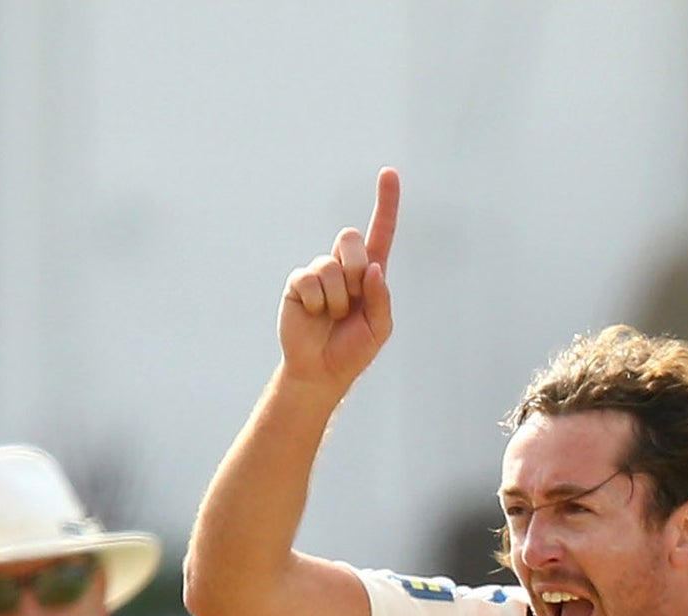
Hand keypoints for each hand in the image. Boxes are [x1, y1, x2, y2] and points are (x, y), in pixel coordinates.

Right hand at [279, 167, 398, 395]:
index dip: (386, 203)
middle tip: (352, 299)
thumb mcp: (379, 328)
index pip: (381, 232)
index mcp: (369, 273)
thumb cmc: (353, 349)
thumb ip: (381, 298)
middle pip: (351, 238)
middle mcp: (343, 267)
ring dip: (336, 299)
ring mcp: (318, 273)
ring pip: (330, 265)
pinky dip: (317, 302)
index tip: (389, 172)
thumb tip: (372, 268)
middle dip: (354, 268)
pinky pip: (309, 280)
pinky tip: (314, 315)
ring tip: (332, 317)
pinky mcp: (298, 284)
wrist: (321, 371)